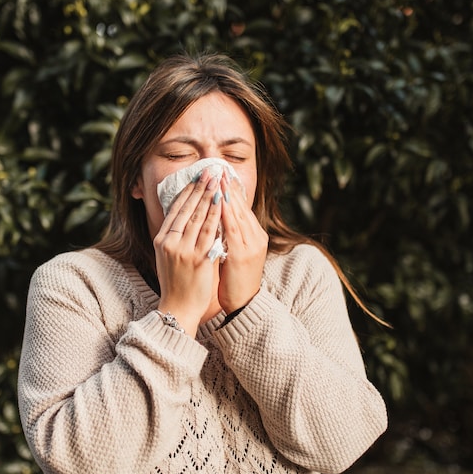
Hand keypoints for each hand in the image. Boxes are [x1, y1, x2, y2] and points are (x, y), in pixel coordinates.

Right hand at [153, 169, 222, 334]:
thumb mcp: (168, 256)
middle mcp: (170, 242)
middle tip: (210, 171)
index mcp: (162, 240)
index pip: (175, 209)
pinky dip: (216, 216)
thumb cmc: (176, 282)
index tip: (196, 177)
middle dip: (200, 188)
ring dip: (209, 196)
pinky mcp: (198, 259)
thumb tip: (184, 216)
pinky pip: (209, 233)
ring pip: (198, 217)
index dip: (187, 191)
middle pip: (187, 209)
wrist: (178, 308)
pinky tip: (223, 203)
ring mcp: (184, 250)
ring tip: (218, 180)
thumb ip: (175, 237)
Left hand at [217, 173, 267, 312]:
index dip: (232, 191)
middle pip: (241, 207)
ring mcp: (251, 245)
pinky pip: (233, 229)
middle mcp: (256, 237)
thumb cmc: (235, 280)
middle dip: (229, 187)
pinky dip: (226, 214)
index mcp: (254, 236)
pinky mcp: (243, 254)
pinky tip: (219, 202)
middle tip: (218, 169)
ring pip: (238, 214)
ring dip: (227, 195)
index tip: (221, 175)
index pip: (242, 208)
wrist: (244, 304)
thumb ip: (229, 236)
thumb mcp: (234, 253)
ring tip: (218, 179)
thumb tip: (216, 219)